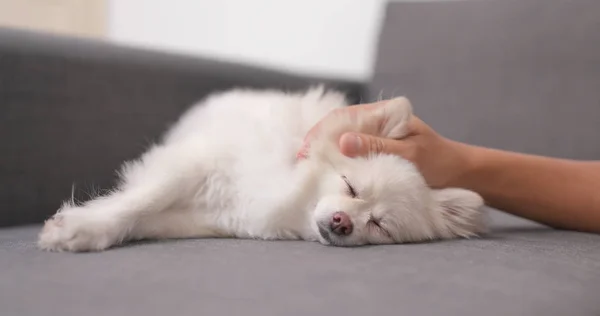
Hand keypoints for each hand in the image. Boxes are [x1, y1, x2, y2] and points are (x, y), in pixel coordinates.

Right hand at [297, 100, 473, 188]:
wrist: (461, 175)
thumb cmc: (440, 163)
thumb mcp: (409, 155)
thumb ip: (376, 147)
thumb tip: (342, 142)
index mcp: (385, 113)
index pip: (343, 117)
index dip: (321, 133)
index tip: (305, 152)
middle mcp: (378, 121)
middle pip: (338, 127)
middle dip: (318, 144)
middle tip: (301, 164)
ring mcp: (377, 136)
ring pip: (342, 140)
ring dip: (325, 153)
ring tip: (309, 169)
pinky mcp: (378, 150)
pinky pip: (352, 153)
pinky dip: (338, 162)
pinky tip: (327, 172)